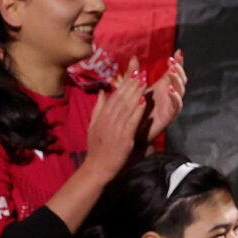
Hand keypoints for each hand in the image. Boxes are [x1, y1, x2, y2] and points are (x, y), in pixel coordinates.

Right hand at [83, 57, 145, 179]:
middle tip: (141, 71)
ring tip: (145, 81)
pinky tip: (145, 101)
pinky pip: (132, 120)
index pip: (115, 95)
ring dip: (137, 92)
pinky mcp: (124, 136)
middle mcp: (108, 119)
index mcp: (102, 115)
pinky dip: (138, 110)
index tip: (133, 72)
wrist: (97, 166)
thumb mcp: (93, 125)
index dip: (125, 82)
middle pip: (122, 97)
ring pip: (128, 106)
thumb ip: (97, 108)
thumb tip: (100, 92)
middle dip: (132, 83)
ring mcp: (116, 127)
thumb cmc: (96, 147)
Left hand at [143, 50, 185, 140]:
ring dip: (177, 80)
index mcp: (163, 86)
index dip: (178, 62)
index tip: (178, 51)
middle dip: (179, 69)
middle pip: (181, 79)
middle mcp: (169, 94)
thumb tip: (134, 57)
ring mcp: (171, 104)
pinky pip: (177, 104)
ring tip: (172, 71)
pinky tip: (170, 89)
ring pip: (180, 90)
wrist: (133, 133)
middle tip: (172, 61)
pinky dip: (175, 96)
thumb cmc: (135, 111)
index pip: (174, 71)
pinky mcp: (170, 115)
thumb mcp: (134, 90)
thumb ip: (135, 74)